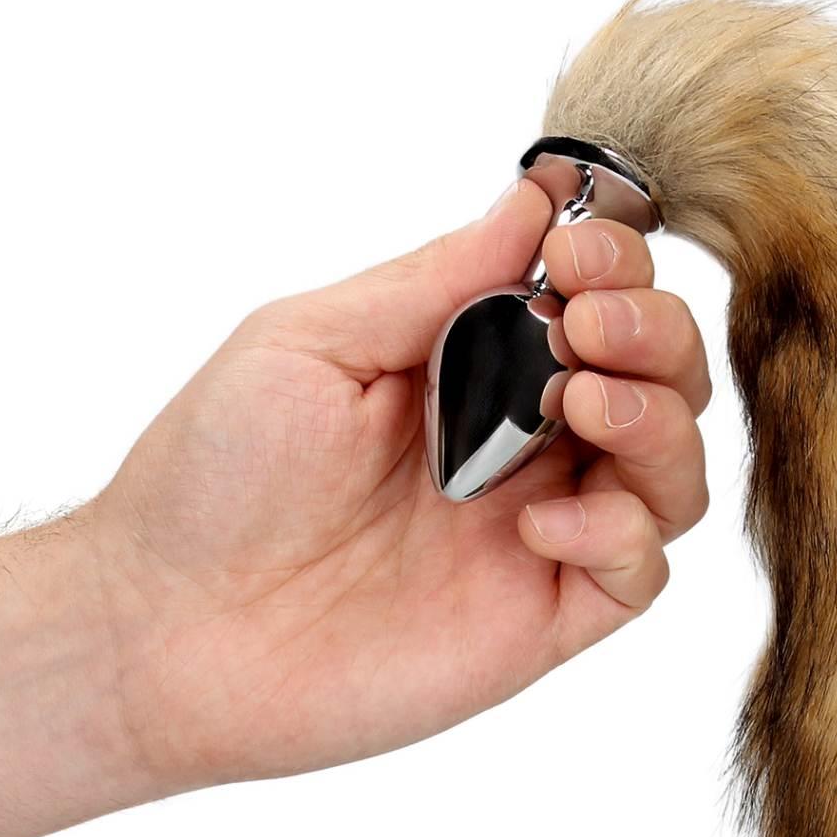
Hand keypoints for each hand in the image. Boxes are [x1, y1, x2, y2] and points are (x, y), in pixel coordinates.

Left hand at [76, 178, 712, 792]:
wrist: (164, 632)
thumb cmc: (211, 482)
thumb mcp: (311, 344)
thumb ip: (432, 283)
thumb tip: (533, 204)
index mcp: (465, 366)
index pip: (592, 300)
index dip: (612, 265)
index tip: (574, 255)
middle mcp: (516, 446)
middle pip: (659, 376)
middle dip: (652, 331)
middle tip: (586, 325)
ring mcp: (533, 535)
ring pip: (672, 472)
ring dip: (658, 420)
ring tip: (583, 407)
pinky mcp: (538, 622)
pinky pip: (638, 573)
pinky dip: (621, 533)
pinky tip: (539, 523)